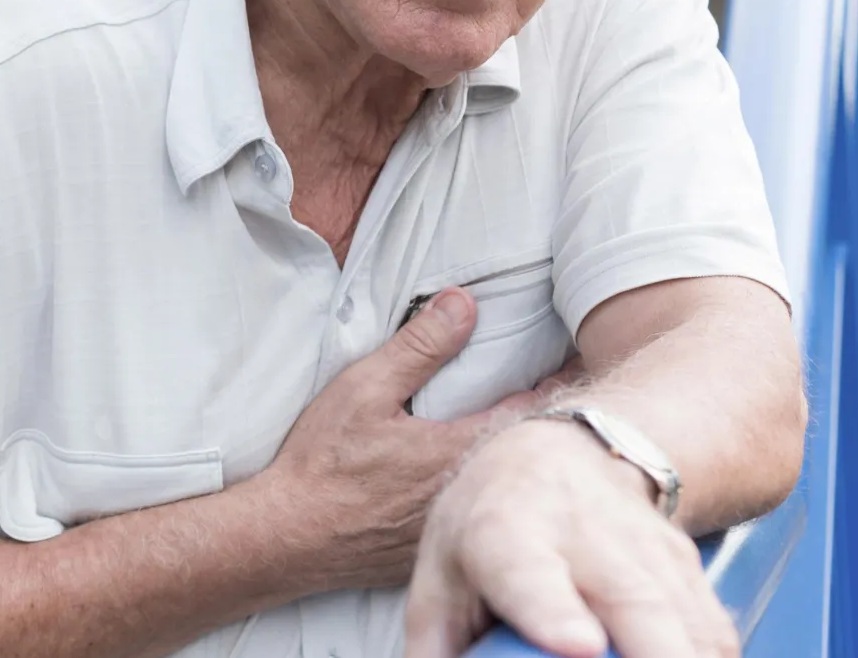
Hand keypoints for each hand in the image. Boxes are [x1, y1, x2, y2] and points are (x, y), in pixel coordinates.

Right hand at [248, 288, 542, 592]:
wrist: (287, 536)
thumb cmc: (322, 462)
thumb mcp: (364, 389)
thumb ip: (418, 347)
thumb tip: (463, 305)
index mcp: (457, 451)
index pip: (531, 414)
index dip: (553, 388)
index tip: (570, 367)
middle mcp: (466, 495)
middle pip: (521, 456)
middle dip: (538, 428)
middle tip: (556, 397)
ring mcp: (453, 529)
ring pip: (501, 492)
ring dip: (512, 469)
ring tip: (523, 443)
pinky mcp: (436, 552)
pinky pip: (474, 520)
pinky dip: (482, 501)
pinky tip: (472, 490)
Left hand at [404, 419, 735, 657]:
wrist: (564, 453)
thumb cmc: (491, 522)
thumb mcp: (441, 570)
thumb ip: (437, 641)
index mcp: (506, 532)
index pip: (529, 574)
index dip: (552, 613)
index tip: (576, 643)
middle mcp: (584, 534)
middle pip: (636, 604)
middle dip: (658, 657)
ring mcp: (645, 547)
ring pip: (687, 621)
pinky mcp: (687, 566)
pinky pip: (712, 630)